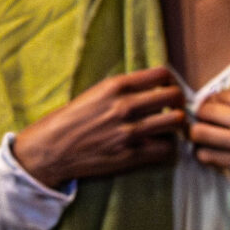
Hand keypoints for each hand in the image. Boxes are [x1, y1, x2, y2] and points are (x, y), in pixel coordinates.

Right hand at [10, 68, 184, 185]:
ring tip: (166, 128)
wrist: (51, 150)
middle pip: (175, 97)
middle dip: (177, 102)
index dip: (169, 82)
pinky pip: (166, 148)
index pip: (163, 75)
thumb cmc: (71, 121)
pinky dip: (166, 146)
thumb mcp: (95, 94)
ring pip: (175, 122)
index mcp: (116, 86)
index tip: (166, 90)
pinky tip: (156, 145)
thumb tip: (152, 88)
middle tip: (173, 109)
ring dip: (174, 124)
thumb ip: (124, 89)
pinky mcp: (130, 155)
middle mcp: (125, 106)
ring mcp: (129, 132)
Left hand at [189, 88, 229, 183]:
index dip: (212, 99)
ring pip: (200, 134)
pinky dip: (204, 153)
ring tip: (204, 136)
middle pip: (206, 111)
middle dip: (201, 114)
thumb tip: (220, 97)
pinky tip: (211, 152)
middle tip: (203, 119)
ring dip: (199, 135)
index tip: (211, 105)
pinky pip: (208, 156)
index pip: (222, 95)